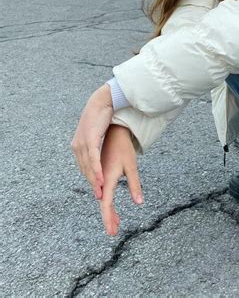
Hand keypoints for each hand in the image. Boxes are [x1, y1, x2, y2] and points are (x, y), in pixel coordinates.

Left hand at [71, 84, 113, 198]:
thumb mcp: (96, 131)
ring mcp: (82, 143)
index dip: (90, 178)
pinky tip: (101, 180)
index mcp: (78, 145)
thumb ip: (94, 141)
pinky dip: (96, 171)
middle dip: (92, 184)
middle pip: (84, 169)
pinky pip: (93, 159)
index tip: (97, 189)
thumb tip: (97, 147)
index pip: (83, 166)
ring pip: (88, 167)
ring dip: (94, 181)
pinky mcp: (90, 140)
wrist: (102, 101)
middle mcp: (77, 145)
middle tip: (99, 197)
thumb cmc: (101, 115)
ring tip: (100, 192)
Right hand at [99, 124, 142, 235]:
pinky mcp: (100, 175)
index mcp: (108, 178)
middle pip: (103, 204)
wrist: (114, 133)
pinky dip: (107, 203)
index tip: (112, 232)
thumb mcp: (132, 166)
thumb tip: (139, 202)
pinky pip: (102, 192)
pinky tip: (112, 210)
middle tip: (114, 232)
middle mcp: (101, 179)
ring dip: (108, 211)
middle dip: (108, 218)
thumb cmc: (124, 149)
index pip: (106, 204)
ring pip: (102, 199)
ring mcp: (99, 177)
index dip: (108, 218)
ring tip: (115, 224)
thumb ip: (135, 185)